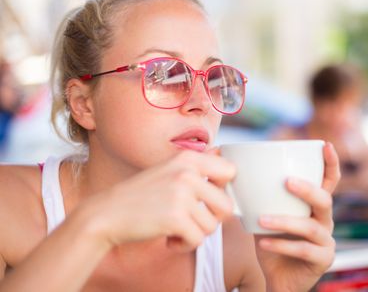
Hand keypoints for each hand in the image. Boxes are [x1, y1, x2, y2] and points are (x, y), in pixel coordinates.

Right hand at [77, 150, 235, 251]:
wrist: (107, 213)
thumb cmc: (141, 194)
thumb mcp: (169, 170)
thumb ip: (196, 166)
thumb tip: (222, 153)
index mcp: (189, 159)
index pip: (231, 170)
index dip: (224, 189)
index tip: (208, 199)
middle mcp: (187, 173)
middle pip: (227, 205)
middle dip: (212, 219)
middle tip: (193, 221)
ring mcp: (181, 195)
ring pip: (213, 226)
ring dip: (196, 233)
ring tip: (177, 229)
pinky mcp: (175, 218)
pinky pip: (197, 240)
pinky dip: (185, 245)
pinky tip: (170, 239)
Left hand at [254, 142, 340, 290]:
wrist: (279, 280)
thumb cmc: (274, 243)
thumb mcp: (266, 217)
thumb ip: (259, 199)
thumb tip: (235, 172)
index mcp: (315, 207)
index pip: (329, 181)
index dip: (330, 163)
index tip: (325, 144)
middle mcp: (325, 221)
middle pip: (325, 200)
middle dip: (307, 189)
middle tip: (286, 181)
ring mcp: (327, 242)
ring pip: (311, 227)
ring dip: (285, 221)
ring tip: (261, 219)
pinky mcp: (322, 260)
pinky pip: (303, 250)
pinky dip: (281, 245)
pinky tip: (262, 243)